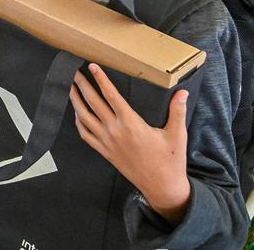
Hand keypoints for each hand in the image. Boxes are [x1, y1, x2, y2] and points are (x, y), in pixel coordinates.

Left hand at [71, 64, 191, 225]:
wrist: (162, 187)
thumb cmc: (170, 160)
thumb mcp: (177, 134)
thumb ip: (178, 111)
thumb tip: (183, 92)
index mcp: (131, 123)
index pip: (111, 95)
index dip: (101, 79)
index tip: (92, 66)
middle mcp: (115, 131)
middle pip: (93, 103)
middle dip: (82, 85)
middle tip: (73, 71)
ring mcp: (107, 142)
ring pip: (84, 117)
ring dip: (76, 101)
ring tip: (70, 88)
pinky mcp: (105, 152)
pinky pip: (85, 135)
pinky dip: (78, 122)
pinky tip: (77, 113)